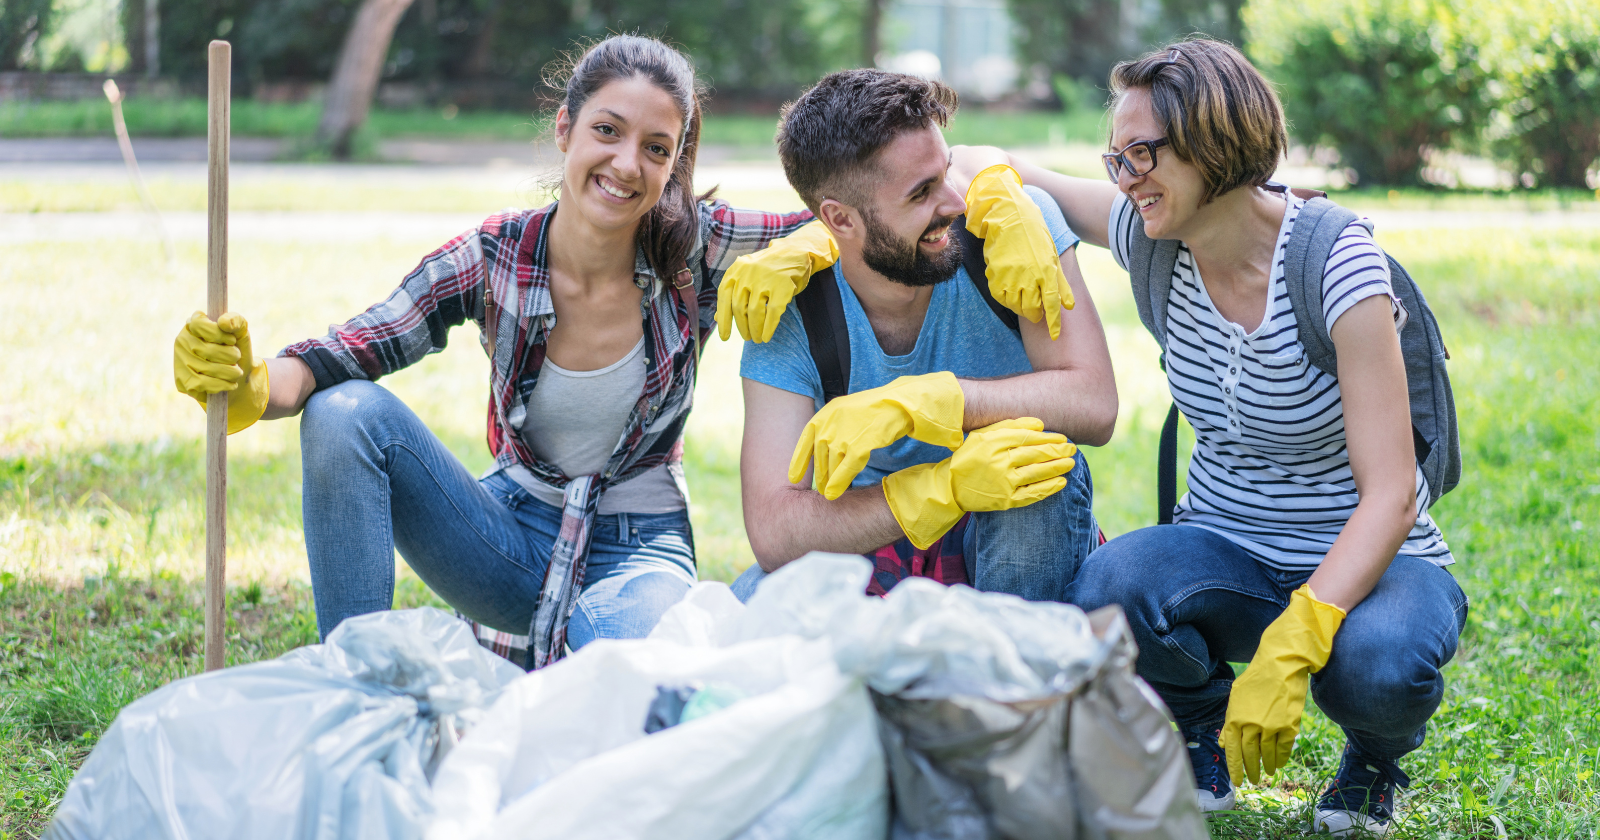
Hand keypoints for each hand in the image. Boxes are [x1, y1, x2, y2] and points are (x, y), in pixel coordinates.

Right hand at [173, 311, 270, 433]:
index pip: (199, 324)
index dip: (219, 334)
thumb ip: (236, 321)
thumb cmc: (235, 350)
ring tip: (236, 372)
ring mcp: (180, 362)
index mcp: (193, 325)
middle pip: (208, 350)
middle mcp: (182, 341)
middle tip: (237, 358)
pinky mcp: (182, 381)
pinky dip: (223, 384)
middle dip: (231, 356)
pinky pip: (204, 384)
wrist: (237, 378)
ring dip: (230, 372)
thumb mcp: (240, 333)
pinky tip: (230, 383)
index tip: (232, 340)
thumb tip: (223, 322)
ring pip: (208, 368)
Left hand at [715, 221, 837, 342]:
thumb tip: (717, 318)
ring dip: (756, 330)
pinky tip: (767, 336)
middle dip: (742, 327)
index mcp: (736, 270)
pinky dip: (769, 328)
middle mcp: (747, 273)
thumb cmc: (768, 269)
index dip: (724, 320)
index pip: (724, 298)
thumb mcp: (746, 277)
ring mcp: (765, 279)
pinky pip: (773, 313)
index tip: (725, 337)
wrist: (795, 252)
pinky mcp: (783, 286)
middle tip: (748, 338)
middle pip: (739, 308)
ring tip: (758, 338)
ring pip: (755, 312)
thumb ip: (732, 295)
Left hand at [788, 371, 964, 499]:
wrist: (908, 402)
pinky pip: (846, 466)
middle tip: (819, 490)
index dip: (799, 459)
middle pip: (819, 453)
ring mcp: (847, 429)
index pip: (806, 436)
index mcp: (830, 410)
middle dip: (818, 474)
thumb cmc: (882, 410)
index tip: (792, 477)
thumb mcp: (853, 414)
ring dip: (827, 481)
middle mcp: (834, 418)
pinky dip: (840, 481)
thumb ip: (838, 428)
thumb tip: (826, 447)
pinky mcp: (863, 440)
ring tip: (828, 495)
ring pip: (830, 462)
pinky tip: (835, 493)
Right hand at [881, 417, 1076, 548]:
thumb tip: (1040, 424)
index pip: (1027, 437)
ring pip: (1037, 472)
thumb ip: (1010, 426)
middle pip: (1035, 453)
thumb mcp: (984, 435)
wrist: (951, 487)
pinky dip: (1049, 488)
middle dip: (1058, 450)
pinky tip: (1061, 481)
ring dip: (1058, 467)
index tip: (1062, 436)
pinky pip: (1032, 493)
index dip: (1048, 437)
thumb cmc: (970, 456)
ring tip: (1071, 462)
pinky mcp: (1005, 500)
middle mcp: (998, 462)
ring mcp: (1003, 483)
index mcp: (992, 442)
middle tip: (1072, 448)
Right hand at [964, 164, 1074, 339]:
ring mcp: (1010, 275)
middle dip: (1034, 314)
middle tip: (1035, 312)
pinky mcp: (995, 273)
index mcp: (1047, 270)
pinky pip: (999, 295)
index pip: (1052, 303)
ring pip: (1014, 305)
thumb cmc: (1034, 236)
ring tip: (1022, 298)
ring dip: (1019, 307)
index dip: (1053, 322)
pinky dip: (1005, 297)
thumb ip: (1060, 283)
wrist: (1009, 215)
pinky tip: (1009, 289)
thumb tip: (1069, 306)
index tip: (1054, 335)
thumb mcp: (1052, 256)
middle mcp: (1029, 275)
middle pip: (1031, 309)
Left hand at [1221, 584, 1346, 784]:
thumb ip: (1231, 722)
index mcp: (1235, 717)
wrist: (1281, 662)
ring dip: (1267, 766)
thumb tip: (1224, 743)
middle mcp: (1251, 724)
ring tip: (1266, 774)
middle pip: (1250, 756)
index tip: (1237, 781)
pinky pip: (1285, 747)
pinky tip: (1280, 763)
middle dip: (1251, 771)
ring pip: (1268, 754)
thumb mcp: (1237, 697)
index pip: (1232, 751)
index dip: (1235, 768)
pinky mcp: (1289, 723)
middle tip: (1253, 781)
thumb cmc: (1257, 678)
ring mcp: (1271, 725)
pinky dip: (1282, 758)